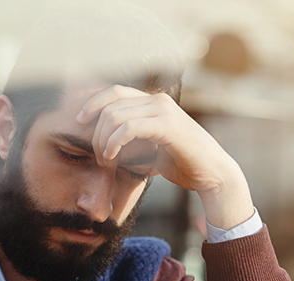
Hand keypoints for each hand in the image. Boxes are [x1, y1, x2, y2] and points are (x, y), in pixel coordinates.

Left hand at [76, 85, 254, 229]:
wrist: (213, 175)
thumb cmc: (185, 165)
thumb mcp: (154, 148)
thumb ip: (135, 139)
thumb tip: (109, 142)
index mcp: (155, 102)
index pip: (115, 92)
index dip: (93, 103)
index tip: (80, 122)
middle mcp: (159, 101)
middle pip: (111, 102)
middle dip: (96, 129)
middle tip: (97, 154)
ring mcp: (164, 111)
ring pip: (116, 115)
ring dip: (104, 139)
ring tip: (105, 160)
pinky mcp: (167, 126)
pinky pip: (128, 128)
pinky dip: (114, 143)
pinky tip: (113, 157)